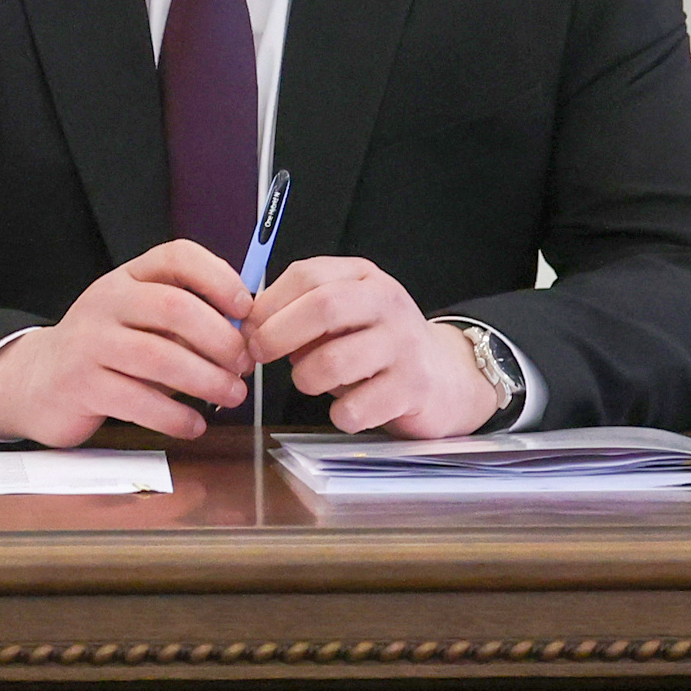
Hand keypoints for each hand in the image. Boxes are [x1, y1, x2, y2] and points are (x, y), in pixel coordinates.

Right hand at [0, 242, 253, 446]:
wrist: (38, 380)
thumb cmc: (106, 350)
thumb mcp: (141, 322)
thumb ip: (185, 324)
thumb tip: (243, 336)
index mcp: (129, 277)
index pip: (176, 257)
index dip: (218, 276)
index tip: (245, 306)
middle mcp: (107, 301)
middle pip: (174, 307)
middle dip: (220, 338)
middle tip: (243, 364)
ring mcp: (91, 342)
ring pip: (159, 357)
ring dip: (206, 380)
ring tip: (231, 395)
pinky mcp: (82, 385)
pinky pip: (138, 401)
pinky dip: (175, 416)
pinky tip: (193, 423)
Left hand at [246, 258, 503, 436]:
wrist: (443, 377)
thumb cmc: (375, 346)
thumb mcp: (344, 314)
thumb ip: (301, 311)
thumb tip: (248, 325)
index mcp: (363, 278)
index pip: (307, 275)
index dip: (268, 303)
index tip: (247, 328)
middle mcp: (387, 303)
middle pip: (323, 307)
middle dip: (277, 335)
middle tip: (258, 355)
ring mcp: (403, 345)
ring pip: (333, 362)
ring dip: (305, 378)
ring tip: (309, 380)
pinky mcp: (412, 388)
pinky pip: (355, 407)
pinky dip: (338, 414)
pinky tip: (346, 408)